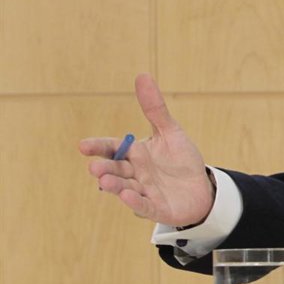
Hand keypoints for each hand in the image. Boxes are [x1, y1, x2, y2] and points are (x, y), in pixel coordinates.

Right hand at [79, 73, 214, 225]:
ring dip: (115, 186)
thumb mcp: (170, 131)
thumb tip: (142, 75)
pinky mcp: (157, 208)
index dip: (98, 147)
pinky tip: (126, 197)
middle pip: (116, 170)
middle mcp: (135, 174)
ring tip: (104, 180)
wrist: (201, 188)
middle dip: (106, 168)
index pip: (112, 149)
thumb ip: (155, 108)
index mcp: (135, 155)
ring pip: (126, 189)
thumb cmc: (181, 160)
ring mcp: (145, 192)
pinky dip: (135, 202)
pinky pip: (145, 205)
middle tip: (94, 166)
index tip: (83, 145)